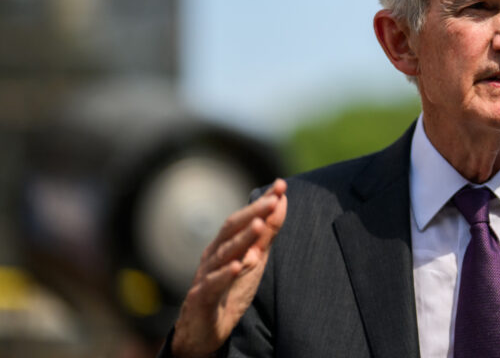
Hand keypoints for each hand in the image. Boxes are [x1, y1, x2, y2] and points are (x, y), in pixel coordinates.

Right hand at [170, 178, 287, 356]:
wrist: (204, 331)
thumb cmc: (230, 290)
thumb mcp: (254, 260)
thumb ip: (267, 233)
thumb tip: (281, 201)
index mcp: (225, 244)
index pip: (244, 218)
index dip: (262, 202)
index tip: (281, 184)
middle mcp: (214, 255)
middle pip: (232, 229)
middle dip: (253, 213)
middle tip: (273, 199)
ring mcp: (205, 275)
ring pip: (224, 253)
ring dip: (242, 238)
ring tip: (259, 224)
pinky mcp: (201, 298)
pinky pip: (213, 284)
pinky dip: (225, 274)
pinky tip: (238, 265)